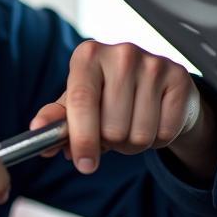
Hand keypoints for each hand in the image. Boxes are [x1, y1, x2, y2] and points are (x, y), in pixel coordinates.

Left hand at [29, 40, 216, 180]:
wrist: (158, 88)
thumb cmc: (110, 96)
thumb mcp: (77, 104)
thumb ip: (56, 119)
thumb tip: (37, 131)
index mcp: (88, 55)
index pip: (81, 102)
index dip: (82, 138)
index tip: (84, 164)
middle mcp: (121, 53)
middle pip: (112, 127)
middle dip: (111, 142)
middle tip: (113, 131)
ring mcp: (153, 63)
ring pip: (139, 134)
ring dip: (133, 144)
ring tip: (133, 125)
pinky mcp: (179, 78)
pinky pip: (164, 133)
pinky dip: (158, 139)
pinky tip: (154, 120)